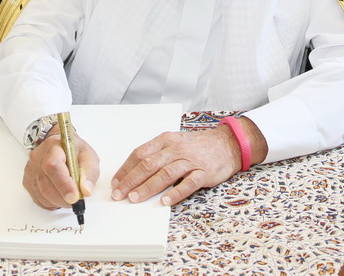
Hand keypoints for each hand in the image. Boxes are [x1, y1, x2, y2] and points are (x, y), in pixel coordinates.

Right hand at [23, 130, 99, 209]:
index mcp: (54, 148)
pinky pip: (38, 199)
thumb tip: (86, 190)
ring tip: (69, 198)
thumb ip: (90, 172)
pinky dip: (51, 203)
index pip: (54, 166)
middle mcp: (38, 158)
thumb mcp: (89, 156)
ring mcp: (31, 171)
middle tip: (77, 200)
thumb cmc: (73, 150)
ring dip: (58, 202)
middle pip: (46, 185)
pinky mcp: (28, 181)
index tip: (75, 196)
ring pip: (42, 195)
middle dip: (64, 198)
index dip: (64, 184)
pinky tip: (59, 197)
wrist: (59, 146)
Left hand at [111, 120, 268, 206]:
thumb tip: (133, 171)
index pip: (140, 154)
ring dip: (147, 187)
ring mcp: (191, 160)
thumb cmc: (197, 145)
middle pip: (149, 165)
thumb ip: (157, 153)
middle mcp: (176, 148)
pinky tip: (165, 201)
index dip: (125, 169)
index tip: (115, 183)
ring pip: (165, 174)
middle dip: (130, 181)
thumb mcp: (175, 141)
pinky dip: (175, 193)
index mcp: (166, 140)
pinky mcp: (204, 172)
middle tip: (119, 195)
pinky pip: (188, 183)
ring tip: (135, 199)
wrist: (228, 143)